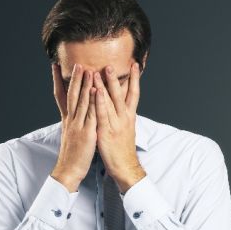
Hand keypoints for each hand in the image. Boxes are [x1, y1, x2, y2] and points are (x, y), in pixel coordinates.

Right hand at [51, 62, 97, 191]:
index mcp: (67, 120)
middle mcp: (71, 120)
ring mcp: (78, 125)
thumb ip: (73, 122)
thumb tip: (73, 114)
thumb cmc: (72, 154)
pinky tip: (97, 92)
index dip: (58, 81)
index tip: (55, 66)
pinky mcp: (87, 133)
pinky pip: (91, 114)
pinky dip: (94, 102)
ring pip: (81, 102)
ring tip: (87, 70)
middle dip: (74, 78)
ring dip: (84, 85)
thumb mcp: (70, 134)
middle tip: (76, 63)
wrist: (68, 170)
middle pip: (71, 95)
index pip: (60, 96)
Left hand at [92, 62, 145, 193]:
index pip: (134, 94)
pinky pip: (102, 113)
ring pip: (111, 101)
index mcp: (130, 117)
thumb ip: (124, 116)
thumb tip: (124, 105)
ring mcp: (116, 124)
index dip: (135, 79)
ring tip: (102, 70)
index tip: (135, 65)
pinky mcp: (106, 131)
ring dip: (107, 85)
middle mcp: (125, 118)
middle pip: (122, 94)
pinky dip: (99, 101)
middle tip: (113, 62)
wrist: (125, 167)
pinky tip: (95, 90)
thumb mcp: (127, 129)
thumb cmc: (123, 149)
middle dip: (117, 78)